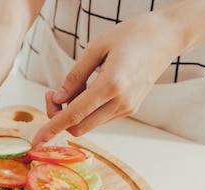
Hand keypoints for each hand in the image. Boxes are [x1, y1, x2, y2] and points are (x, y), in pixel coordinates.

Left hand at [33, 11, 181, 144]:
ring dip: (73, 114)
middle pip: (79, 127)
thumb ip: (75, 76)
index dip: (52, 128)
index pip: (74, 115)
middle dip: (59, 119)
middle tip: (51, 95)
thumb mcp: (97, 47)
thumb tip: (57, 99)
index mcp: (111, 84)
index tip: (37, 140)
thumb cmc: (133, 35)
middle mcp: (121, 101)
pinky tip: (86, 92)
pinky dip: (86, 111)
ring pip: (89, 125)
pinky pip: (100, 118)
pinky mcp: (130, 108)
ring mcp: (127, 107)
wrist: (167, 36)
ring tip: (70, 89)